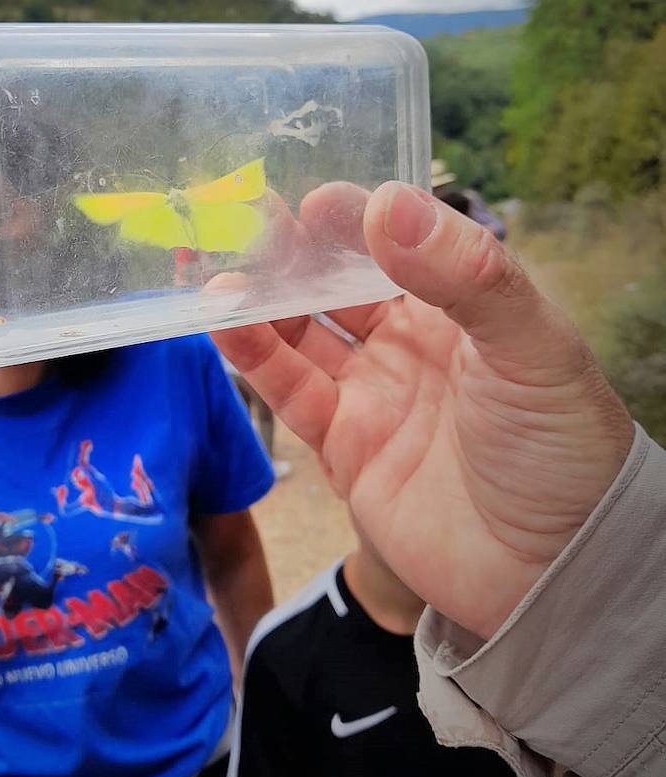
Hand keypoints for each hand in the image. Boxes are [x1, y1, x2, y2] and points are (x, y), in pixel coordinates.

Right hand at [212, 181, 634, 639]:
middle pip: (337, 283)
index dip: (353, 220)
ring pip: (301, 331)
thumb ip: (464, 275)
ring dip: (260, 298)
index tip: (311, 202)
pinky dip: (252, 354)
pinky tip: (221, 319)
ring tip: (214, 266)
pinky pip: (288, 389)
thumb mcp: (532, 348)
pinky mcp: (342, 448)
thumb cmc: (562, 450)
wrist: (553, 574)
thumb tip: (385, 206)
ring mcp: (373, 394)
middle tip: (241, 218)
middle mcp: (411, 343)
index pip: (395, 243)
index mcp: (461, 306)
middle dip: (291, 250)